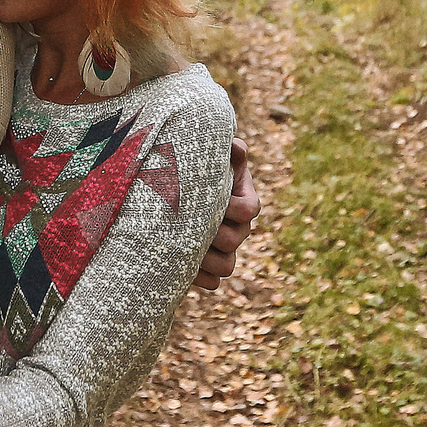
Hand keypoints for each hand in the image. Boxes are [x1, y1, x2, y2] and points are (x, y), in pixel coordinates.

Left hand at [194, 136, 259, 291]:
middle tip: (185, 223)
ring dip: (205, 259)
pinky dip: (198, 277)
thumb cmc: (202, 172)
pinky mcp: (211, 269)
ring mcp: (227, 252)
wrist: (181, 195)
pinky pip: (213, 282)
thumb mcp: (215, 159)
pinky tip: (177, 267)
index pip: (249, 209)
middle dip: (211, 232)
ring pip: (226, 266)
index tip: (211, 198)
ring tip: (179, 247)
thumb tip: (234, 145)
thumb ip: (228, 152)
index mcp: (245, 203)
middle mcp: (240, 230)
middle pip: (234, 240)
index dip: (231, 206)